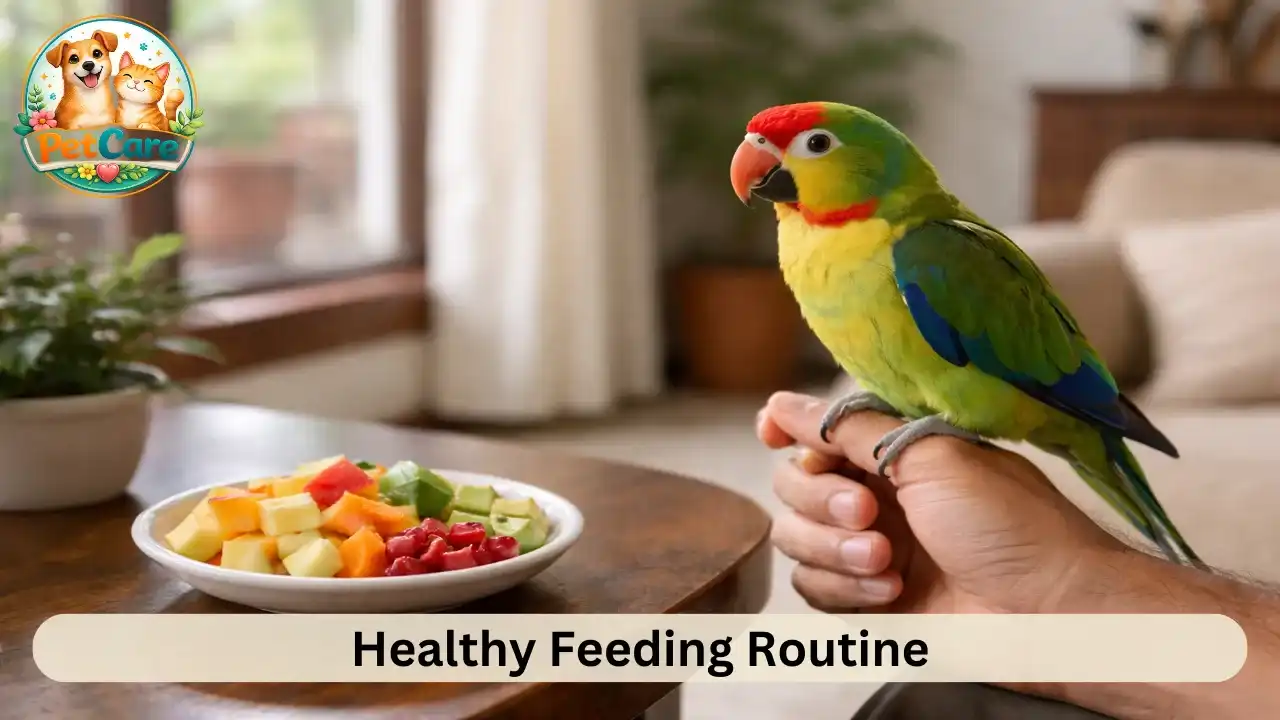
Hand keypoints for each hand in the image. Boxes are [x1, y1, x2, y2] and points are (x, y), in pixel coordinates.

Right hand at [759, 391, 1126, 614]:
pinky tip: (893, 592)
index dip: (787, 430)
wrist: (1050, 612)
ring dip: (833, 550)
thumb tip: (781, 402)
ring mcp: (867, 548)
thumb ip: (850, 428)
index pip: (817, 432)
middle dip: (821, 499)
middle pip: (794, 484)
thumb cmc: (1008, 522)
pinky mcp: (866, 599)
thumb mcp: (931, 454)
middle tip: (869, 513)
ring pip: (796, 539)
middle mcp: (875, 494)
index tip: (771, 435)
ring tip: (888, 561)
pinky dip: (846, 590)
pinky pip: (814, 588)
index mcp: (893, 450)